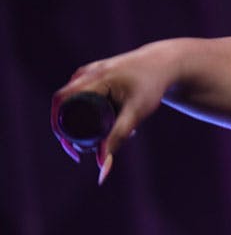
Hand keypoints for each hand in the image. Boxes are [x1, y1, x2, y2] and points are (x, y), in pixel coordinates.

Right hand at [50, 41, 179, 183]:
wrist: (165, 64)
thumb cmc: (151, 87)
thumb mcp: (135, 114)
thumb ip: (118, 139)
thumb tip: (102, 170)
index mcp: (94, 78)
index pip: (61, 104)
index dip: (60, 129)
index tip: (74, 150)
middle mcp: (86, 73)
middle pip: (64, 107)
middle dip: (73, 131)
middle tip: (89, 149)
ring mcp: (88, 72)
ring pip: (73, 104)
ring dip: (82, 123)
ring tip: (106, 136)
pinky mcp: (94, 76)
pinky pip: (81, 98)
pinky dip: (89, 114)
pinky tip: (107, 125)